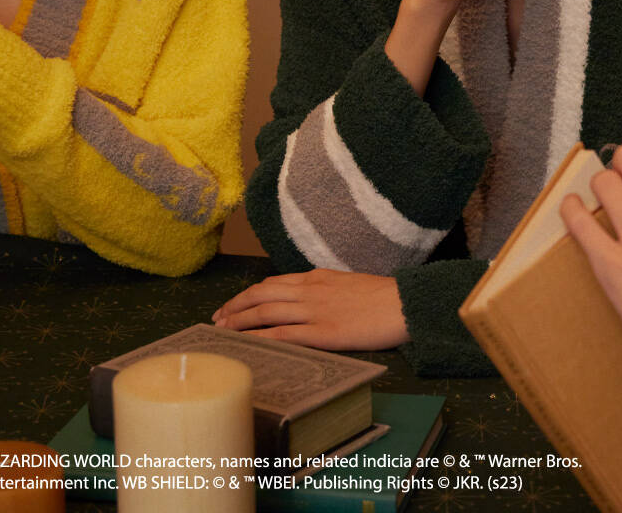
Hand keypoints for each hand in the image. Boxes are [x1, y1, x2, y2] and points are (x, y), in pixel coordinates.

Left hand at [212, 269, 409, 351]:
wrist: (404, 303)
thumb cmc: (383, 297)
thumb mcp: (348, 284)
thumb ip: (324, 290)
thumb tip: (306, 301)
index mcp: (317, 277)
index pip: (273, 283)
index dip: (248, 294)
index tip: (233, 305)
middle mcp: (310, 290)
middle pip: (262, 294)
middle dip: (235, 306)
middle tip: (217, 319)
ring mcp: (315, 311)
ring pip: (266, 312)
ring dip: (240, 321)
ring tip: (223, 331)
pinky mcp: (324, 332)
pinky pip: (284, 334)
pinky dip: (261, 338)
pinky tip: (247, 344)